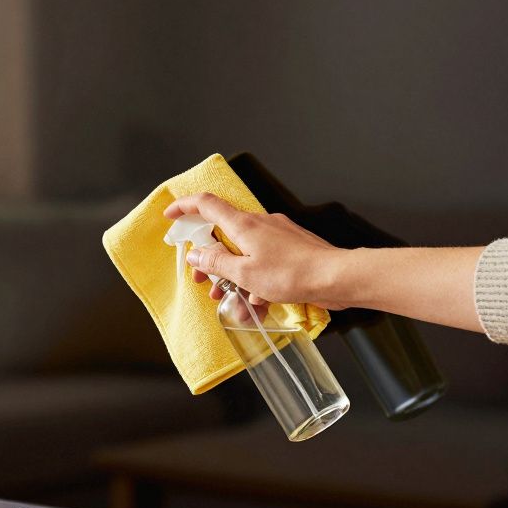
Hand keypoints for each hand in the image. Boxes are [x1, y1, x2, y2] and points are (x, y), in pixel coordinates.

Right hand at [164, 193, 346, 308]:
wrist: (336, 277)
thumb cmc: (292, 274)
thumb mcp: (244, 273)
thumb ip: (216, 263)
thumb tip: (196, 254)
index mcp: (244, 224)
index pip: (206, 204)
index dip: (184, 207)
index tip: (171, 216)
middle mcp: (260, 224)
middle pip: (224, 234)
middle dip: (210, 260)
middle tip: (203, 280)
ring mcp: (277, 235)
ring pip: (244, 252)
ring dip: (233, 276)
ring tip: (231, 300)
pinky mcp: (291, 248)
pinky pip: (264, 261)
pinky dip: (255, 280)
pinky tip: (259, 303)